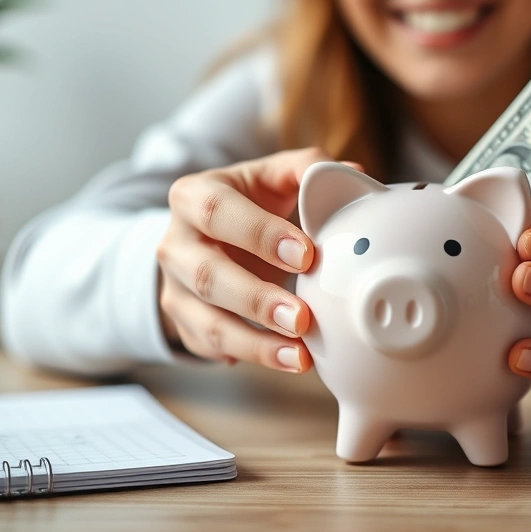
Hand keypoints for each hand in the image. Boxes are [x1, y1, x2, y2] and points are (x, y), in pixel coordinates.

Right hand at [157, 148, 359, 370]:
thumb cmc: (249, 202)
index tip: (308, 255)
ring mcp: (175, 289)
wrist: (207, 235)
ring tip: (300, 357)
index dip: (260, 233)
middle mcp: (176, 244)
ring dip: (256, 345)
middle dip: (257, 301)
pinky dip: (249, 357)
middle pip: (208, 276)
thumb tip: (355, 177)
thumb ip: (309, 170)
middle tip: (302, 318)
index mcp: (193, 196)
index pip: (218, 211)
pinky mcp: (184, 324)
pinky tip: (283, 361)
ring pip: (208, 323)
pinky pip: (212, 348)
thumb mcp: (271, 177)